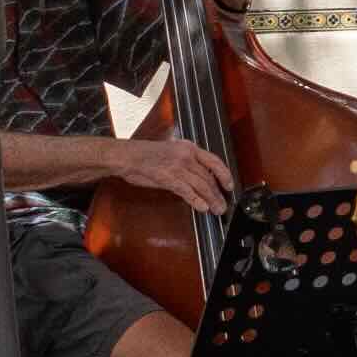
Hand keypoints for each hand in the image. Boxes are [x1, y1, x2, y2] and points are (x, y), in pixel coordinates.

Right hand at [113, 133, 236, 214]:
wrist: (126, 156)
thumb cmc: (144, 154)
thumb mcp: (170, 151)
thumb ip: (185, 162)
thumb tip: (198, 177)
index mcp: (188, 147)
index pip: (214, 161)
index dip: (224, 175)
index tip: (230, 186)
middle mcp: (185, 155)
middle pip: (208, 177)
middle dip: (218, 193)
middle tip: (223, 205)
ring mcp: (177, 166)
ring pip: (201, 185)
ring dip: (211, 200)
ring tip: (216, 210)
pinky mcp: (168, 178)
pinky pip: (187, 191)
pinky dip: (196, 200)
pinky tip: (202, 208)